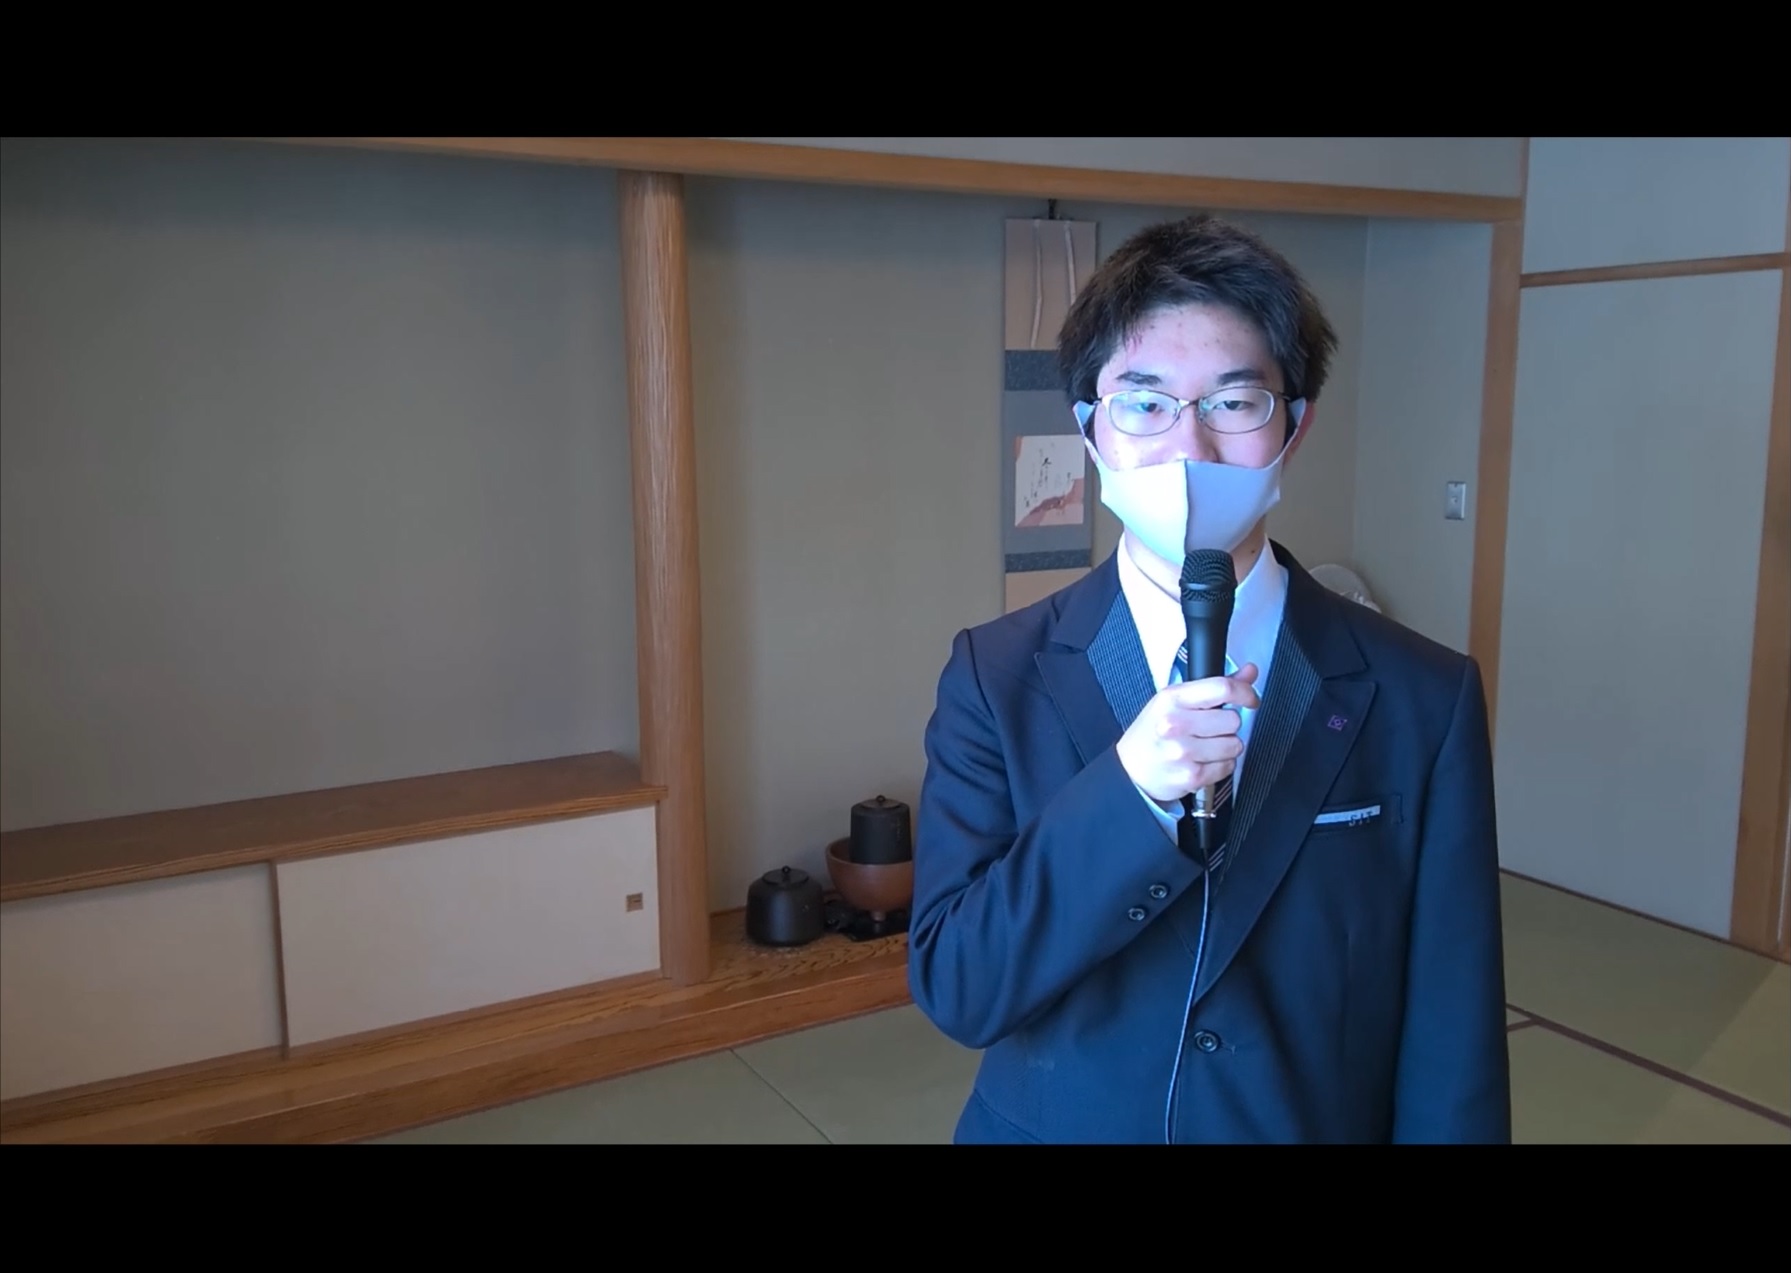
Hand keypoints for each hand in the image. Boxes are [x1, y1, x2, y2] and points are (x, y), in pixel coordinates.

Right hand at [1116, 664, 1260, 806]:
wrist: (1131, 770)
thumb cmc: (1153, 733)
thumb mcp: (1176, 701)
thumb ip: (1215, 687)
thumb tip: (1249, 672)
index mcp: (1172, 698)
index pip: (1222, 688)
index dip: (1245, 693)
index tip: (1250, 699)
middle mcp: (1175, 724)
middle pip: (1233, 719)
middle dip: (1228, 725)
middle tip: (1210, 729)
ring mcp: (1183, 752)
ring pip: (1234, 745)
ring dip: (1226, 747)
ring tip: (1205, 747)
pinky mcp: (1191, 776)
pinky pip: (1228, 767)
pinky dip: (1220, 765)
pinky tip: (1202, 761)